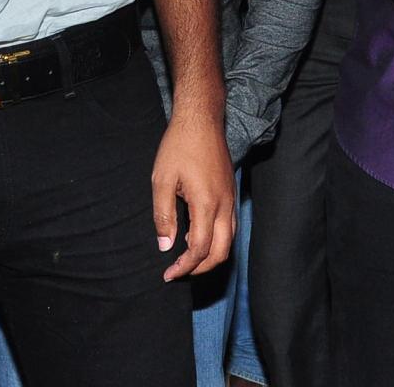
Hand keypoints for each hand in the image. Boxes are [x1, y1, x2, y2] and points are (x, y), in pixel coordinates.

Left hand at [151, 109, 232, 281]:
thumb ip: (163, 216)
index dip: (184, 267)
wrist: (201, 119)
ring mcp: (231, 199)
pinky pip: (230, 227)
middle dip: (201, 268)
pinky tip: (197, 236)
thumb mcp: (162, 180)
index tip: (168, 274)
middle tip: (178, 271)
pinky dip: (217, 240)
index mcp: (206, 203)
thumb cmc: (179, 146)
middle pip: (221, 252)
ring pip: (229, 241)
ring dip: (210, 255)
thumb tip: (165, 246)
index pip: (200, 249)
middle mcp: (224, 205)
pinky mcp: (231, 192)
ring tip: (186, 258)